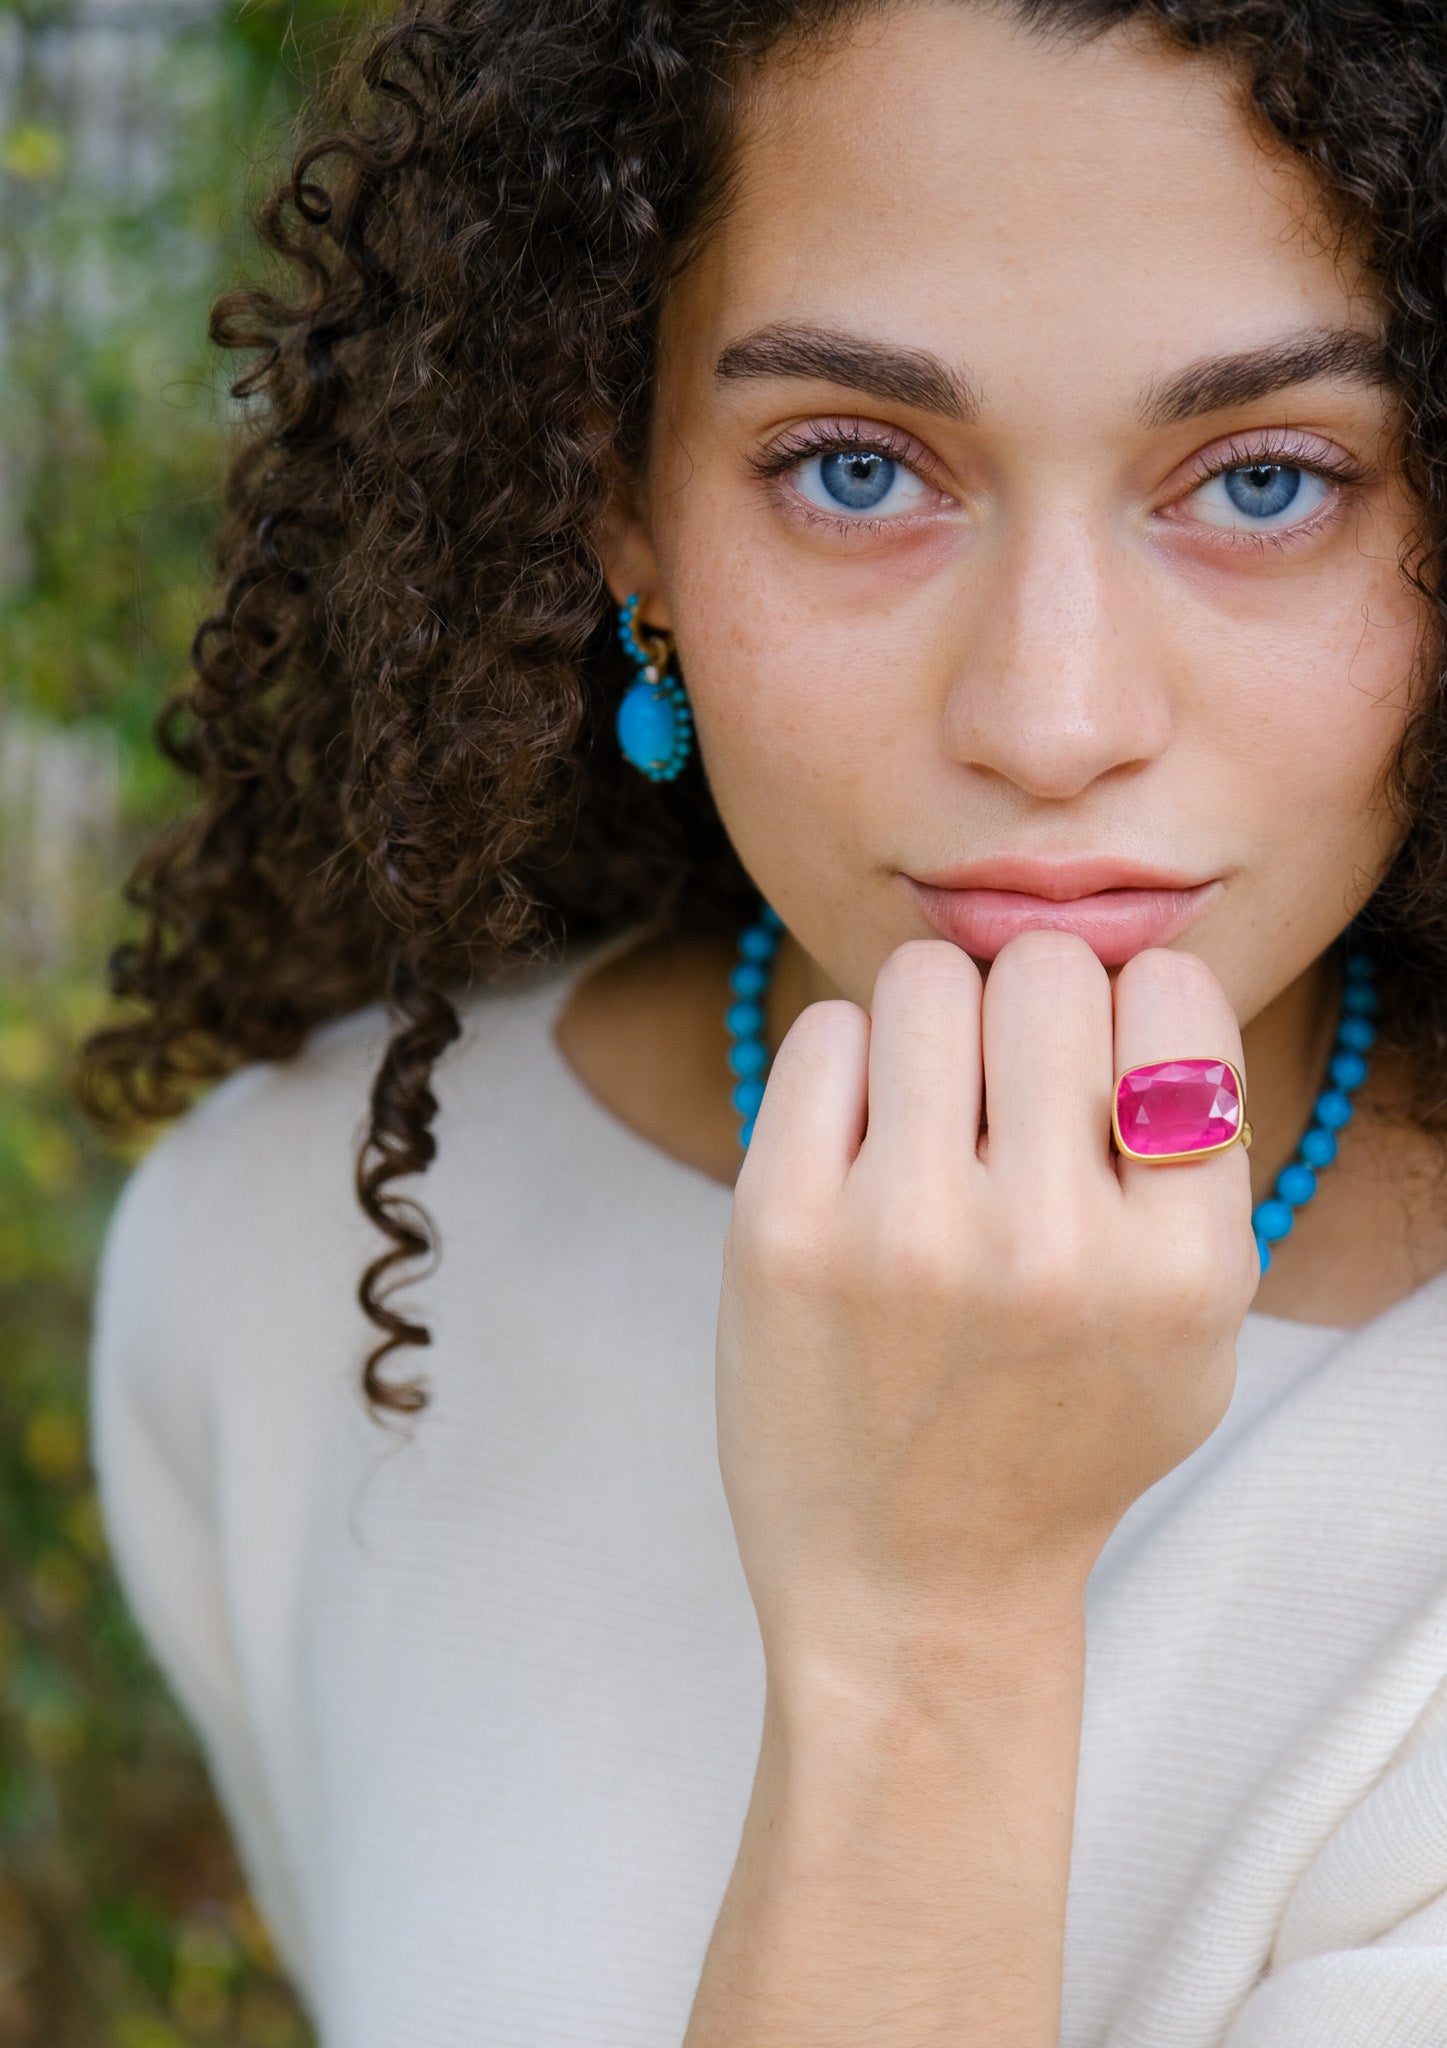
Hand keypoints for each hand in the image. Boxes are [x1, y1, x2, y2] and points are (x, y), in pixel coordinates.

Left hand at [715, 929, 1257, 1689]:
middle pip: (1049, 970)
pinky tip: (855, 1152)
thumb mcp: (1192, 1329)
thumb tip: (1135, 980)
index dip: (1137, 1021)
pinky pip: (824, 1030)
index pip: (1175, 995)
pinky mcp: (780, 1230)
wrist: (911, 1587)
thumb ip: (1196, 1160)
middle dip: (1029, 1014)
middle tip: (1002, 1101)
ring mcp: (905, 1236)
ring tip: (927, 1122)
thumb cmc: (1057, 1438)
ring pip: (929, 980)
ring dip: (932, 1031)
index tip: (1099, 1087)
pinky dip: (844, 1070)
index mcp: (1181, 1267)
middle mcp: (1051, 1247)